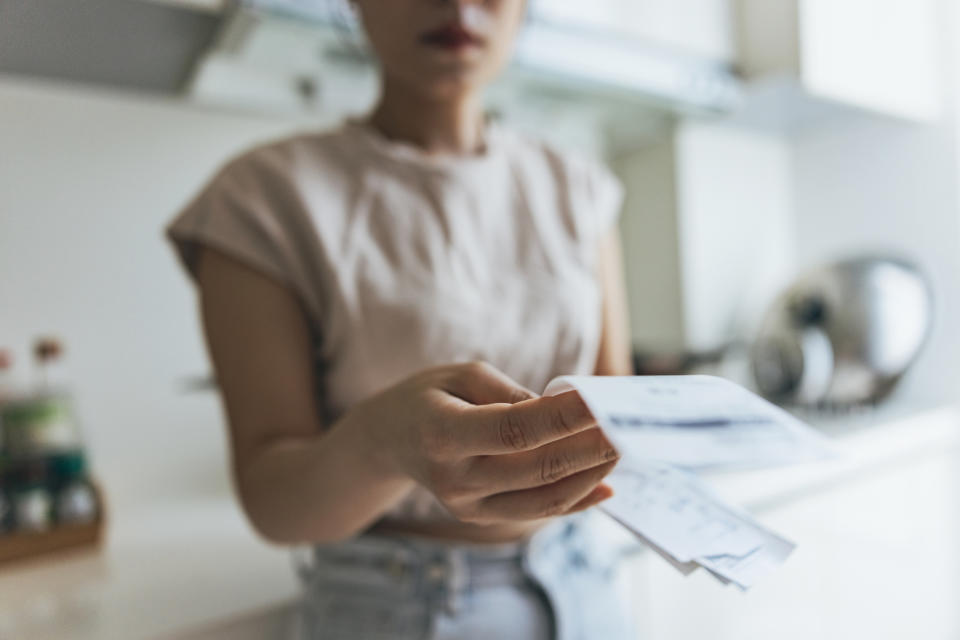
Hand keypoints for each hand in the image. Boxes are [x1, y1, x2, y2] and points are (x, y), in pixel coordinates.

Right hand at [354, 362, 619, 524]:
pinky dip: (577, 500)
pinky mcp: (480, 518)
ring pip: (544, 499)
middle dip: (591, 448)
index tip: (605, 401)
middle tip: (631, 426)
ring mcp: (467, 506)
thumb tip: (565, 414)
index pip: (515, 429)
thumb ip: (511, 394)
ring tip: (623, 449)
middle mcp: (454, 478)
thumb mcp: (460, 375)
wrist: (387, 443)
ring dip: (591, 475)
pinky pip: (537, 512)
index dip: (565, 418)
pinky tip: (607, 486)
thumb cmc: (428, 397)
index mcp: (442, 433)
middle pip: (538, 468)